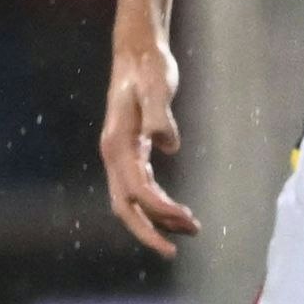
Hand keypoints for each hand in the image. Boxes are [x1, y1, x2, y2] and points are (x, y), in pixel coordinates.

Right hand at [101, 34, 200, 257]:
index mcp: (118, 144)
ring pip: (131, 199)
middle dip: (149, 230)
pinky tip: (175, 210)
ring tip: (189, 228)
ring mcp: (120, 153)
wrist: (138, 53)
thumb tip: (169, 145)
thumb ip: (162, 117)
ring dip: (157, 218)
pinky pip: (138, 186)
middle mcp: (114, 153)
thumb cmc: (149, 69)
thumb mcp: (158, 88)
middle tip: (175, 250)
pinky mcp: (131, 150)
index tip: (183, 223)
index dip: (158, 211)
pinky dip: (155, 202)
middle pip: (125, 205)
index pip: (137, 190)